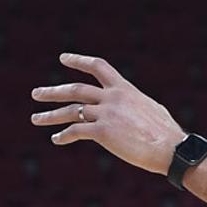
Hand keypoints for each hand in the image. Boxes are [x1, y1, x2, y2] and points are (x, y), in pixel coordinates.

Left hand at [31, 53, 184, 174]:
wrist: (171, 148)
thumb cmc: (167, 133)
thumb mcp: (151, 109)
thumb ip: (135, 105)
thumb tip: (132, 108)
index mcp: (125, 89)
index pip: (98, 66)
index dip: (79, 61)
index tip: (63, 58)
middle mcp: (113, 97)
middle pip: (76, 89)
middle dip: (53, 91)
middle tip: (36, 93)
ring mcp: (107, 113)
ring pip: (71, 111)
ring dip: (50, 115)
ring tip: (36, 118)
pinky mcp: (103, 132)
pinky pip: (76, 131)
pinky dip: (64, 135)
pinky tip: (56, 139)